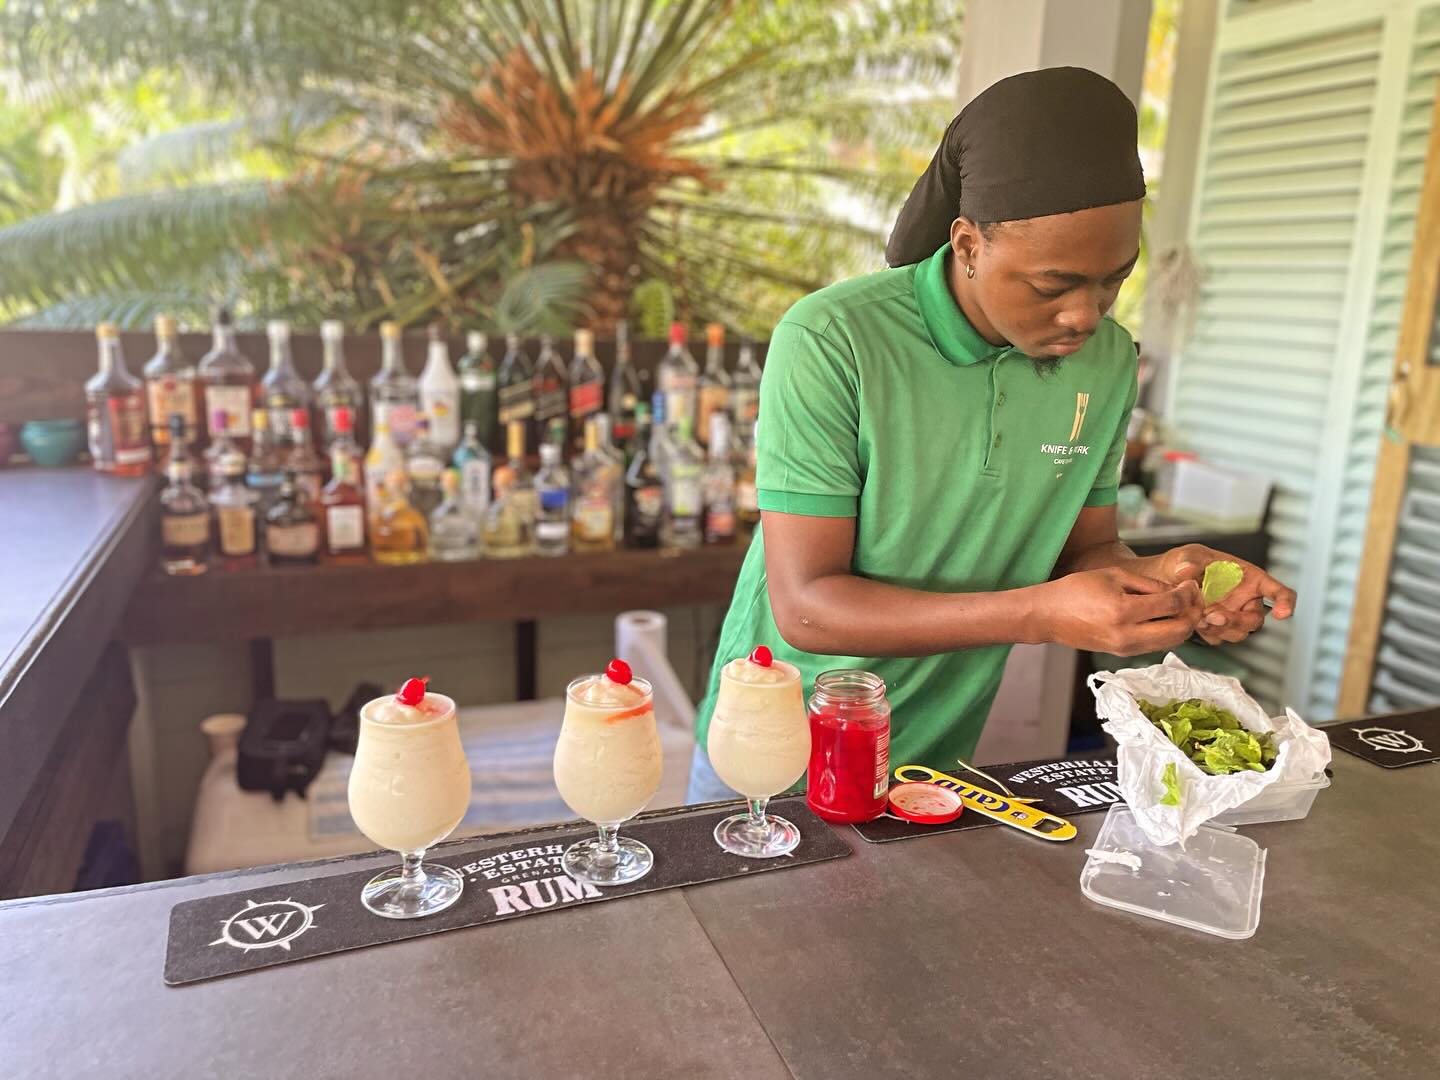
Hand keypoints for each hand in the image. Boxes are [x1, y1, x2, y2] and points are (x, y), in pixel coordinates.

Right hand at [1032, 566, 1203, 655]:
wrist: (1048, 616)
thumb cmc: (1076, 590)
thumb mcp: (1113, 575)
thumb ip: (1149, 583)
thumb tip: (1178, 590)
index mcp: (1123, 610)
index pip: (1171, 605)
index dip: (1188, 593)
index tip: (1191, 583)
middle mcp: (1127, 635)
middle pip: (1179, 630)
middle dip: (1193, 613)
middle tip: (1194, 598)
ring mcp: (1126, 648)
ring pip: (1171, 641)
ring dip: (1184, 625)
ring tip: (1183, 607)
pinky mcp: (1123, 653)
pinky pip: (1157, 645)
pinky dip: (1169, 632)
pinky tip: (1166, 617)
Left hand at [1153, 544, 1295, 644]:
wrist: (1164, 579)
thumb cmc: (1185, 562)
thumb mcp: (1187, 554)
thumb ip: (1189, 560)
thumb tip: (1186, 570)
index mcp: (1248, 578)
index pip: (1277, 591)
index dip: (1285, 602)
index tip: (1282, 613)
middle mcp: (1243, 599)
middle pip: (1254, 619)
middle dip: (1237, 621)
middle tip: (1214, 616)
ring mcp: (1230, 615)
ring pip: (1238, 632)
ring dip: (1220, 629)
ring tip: (1198, 618)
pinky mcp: (1215, 627)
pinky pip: (1218, 637)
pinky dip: (1206, 633)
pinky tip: (1193, 622)